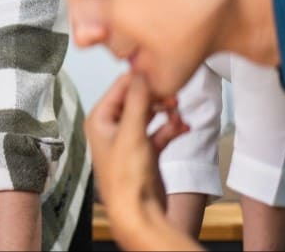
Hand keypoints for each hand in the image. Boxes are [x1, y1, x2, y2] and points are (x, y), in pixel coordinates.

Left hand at [85, 74, 188, 245]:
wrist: (139, 212)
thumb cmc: (126, 177)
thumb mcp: (132, 132)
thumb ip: (137, 100)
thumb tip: (140, 72)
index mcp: (99, 119)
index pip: (120, 88)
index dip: (140, 79)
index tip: (161, 74)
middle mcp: (111, 127)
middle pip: (135, 99)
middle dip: (156, 97)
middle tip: (174, 96)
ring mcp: (128, 139)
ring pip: (149, 115)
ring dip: (166, 112)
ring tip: (180, 113)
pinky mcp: (144, 152)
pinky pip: (160, 132)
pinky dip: (171, 128)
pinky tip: (184, 127)